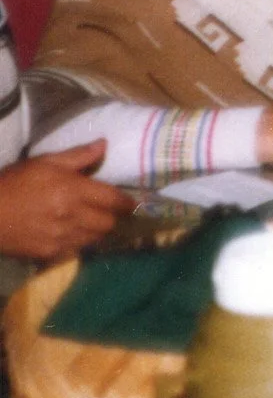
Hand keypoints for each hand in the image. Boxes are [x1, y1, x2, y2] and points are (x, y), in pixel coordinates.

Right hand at [0, 143, 132, 260]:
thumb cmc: (13, 182)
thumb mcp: (44, 162)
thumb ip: (78, 156)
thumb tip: (104, 144)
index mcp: (73, 190)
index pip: (113, 199)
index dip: (126, 202)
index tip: (132, 203)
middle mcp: (71, 216)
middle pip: (108, 223)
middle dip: (112, 217)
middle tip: (107, 211)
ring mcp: (60, 237)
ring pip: (94, 238)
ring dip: (96, 231)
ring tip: (90, 223)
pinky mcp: (48, 253)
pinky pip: (76, 251)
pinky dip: (78, 243)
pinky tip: (71, 235)